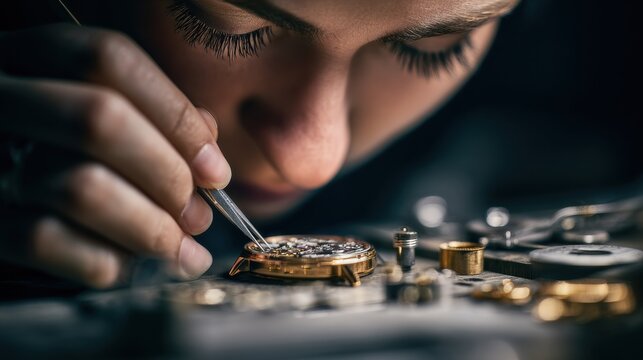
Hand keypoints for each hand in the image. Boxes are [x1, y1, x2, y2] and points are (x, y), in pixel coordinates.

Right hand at [0, 24, 230, 286]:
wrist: (3, 179)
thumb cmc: (67, 146)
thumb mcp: (102, 105)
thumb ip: (155, 114)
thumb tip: (208, 151)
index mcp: (37, 55)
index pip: (112, 60)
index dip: (177, 118)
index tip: (216, 171)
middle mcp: (2, 97)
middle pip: (100, 119)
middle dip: (169, 177)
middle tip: (199, 216)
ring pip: (80, 188)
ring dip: (150, 229)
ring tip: (181, 248)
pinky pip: (45, 242)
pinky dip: (107, 261)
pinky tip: (131, 267)